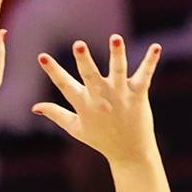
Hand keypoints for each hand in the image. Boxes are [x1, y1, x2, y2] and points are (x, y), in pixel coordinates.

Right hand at [34, 34, 162, 165]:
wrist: (129, 153)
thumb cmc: (101, 139)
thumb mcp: (76, 128)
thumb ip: (56, 114)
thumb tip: (35, 107)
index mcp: (84, 105)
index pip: (65, 85)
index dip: (53, 71)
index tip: (41, 56)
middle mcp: (101, 98)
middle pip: (90, 76)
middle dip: (84, 60)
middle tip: (78, 45)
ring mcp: (121, 95)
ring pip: (118, 71)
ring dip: (117, 54)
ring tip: (115, 38)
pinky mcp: (138, 95)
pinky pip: (145, 75)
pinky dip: (150, 61)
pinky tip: (156, 47)